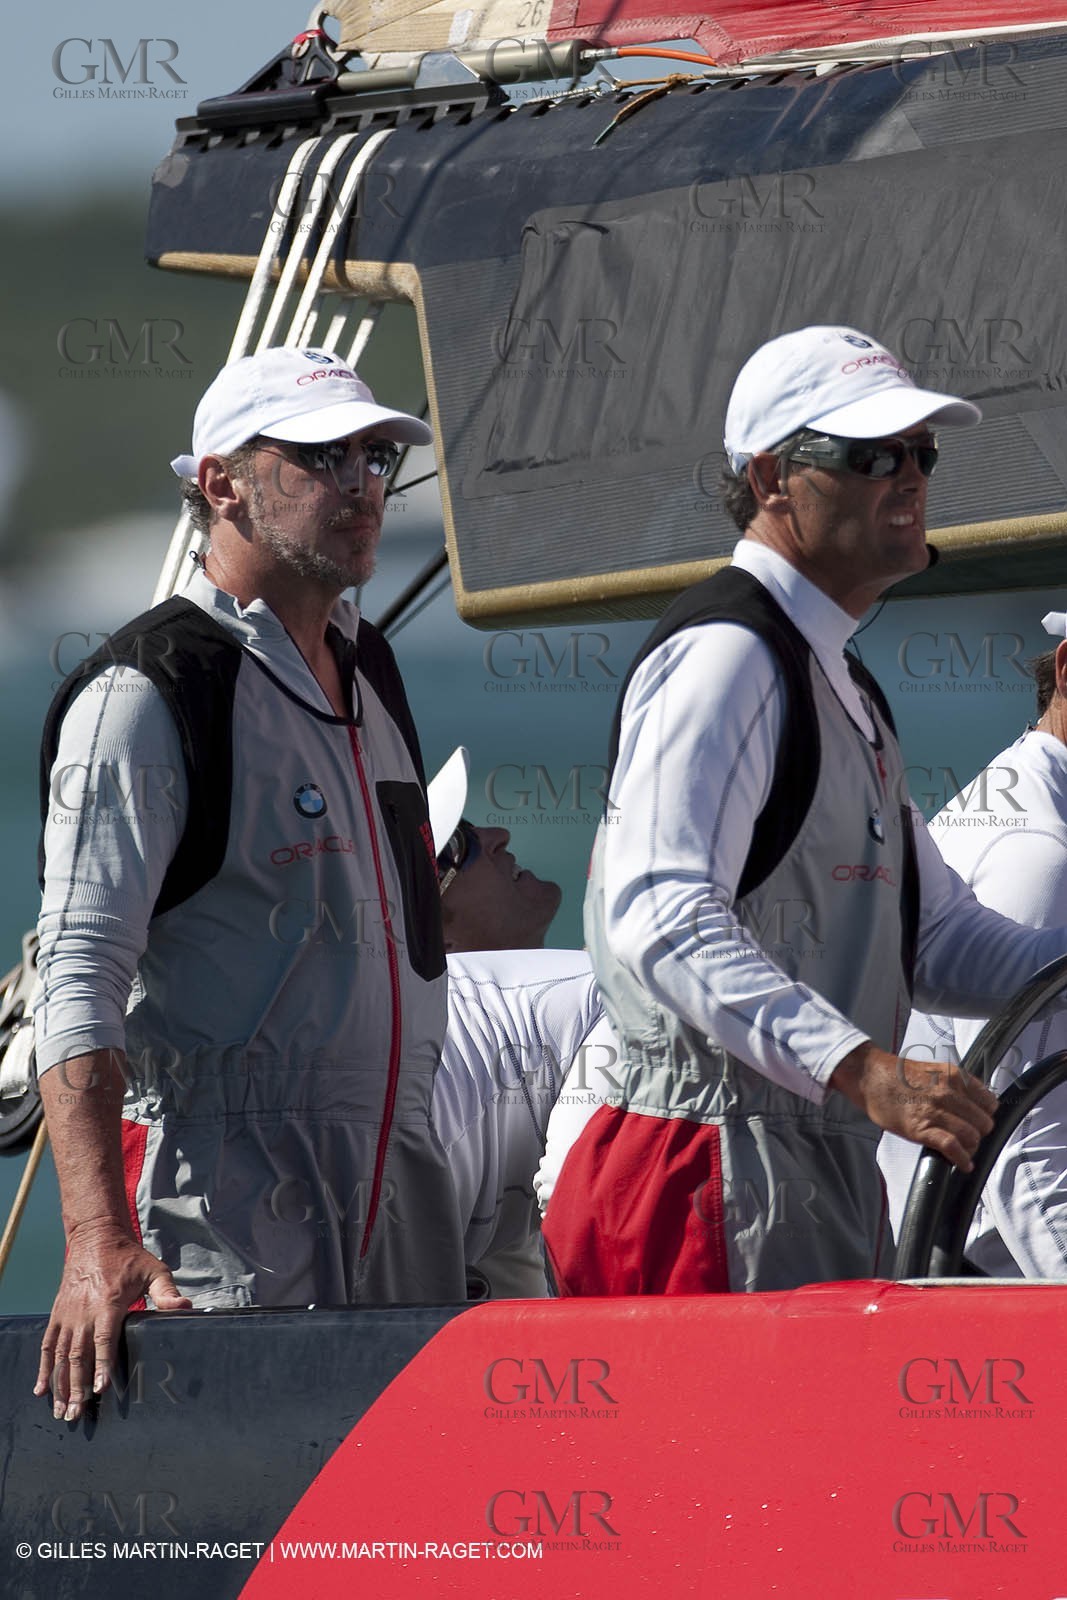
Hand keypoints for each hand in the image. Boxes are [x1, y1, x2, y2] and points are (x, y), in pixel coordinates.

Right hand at [34, 1220, 190, 1421]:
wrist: (94, 1236)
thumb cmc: (128, 1257)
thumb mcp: (153, 1269)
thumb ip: (167, 1291)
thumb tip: (186, 1307)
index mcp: (108, 1303)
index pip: (104, 1339)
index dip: (103, 1364)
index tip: (101, 1388)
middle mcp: (83, 1311)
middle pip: (78, 1354)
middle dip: (77, 1386)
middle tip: (77, 1414)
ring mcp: (68, 1314)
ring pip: (60, 1354)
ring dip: (59, 1384)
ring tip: (62, 1410)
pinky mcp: (57, 1313)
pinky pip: (47, 1343)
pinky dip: (43, 1367)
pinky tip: (41, 1389)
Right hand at [831, 1042, 998, 1172]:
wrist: (869, 1076)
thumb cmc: (897, 1075)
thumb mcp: (934, 1070)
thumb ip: (955, 1085)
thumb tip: (971, 1104)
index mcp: (954, 1076)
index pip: (990, 1103)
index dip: (985, 1115)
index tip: (978, 1121)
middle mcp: (948, 1092)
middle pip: (983, 1123)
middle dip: (979, 1133)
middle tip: (968, 1136)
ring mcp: (934, 1111)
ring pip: (971, 1136)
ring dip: (970, 1147)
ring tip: (963, 1150)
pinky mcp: (921, 1128)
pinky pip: (952, 1147)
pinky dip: (961, 1159)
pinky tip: (962, 1164)